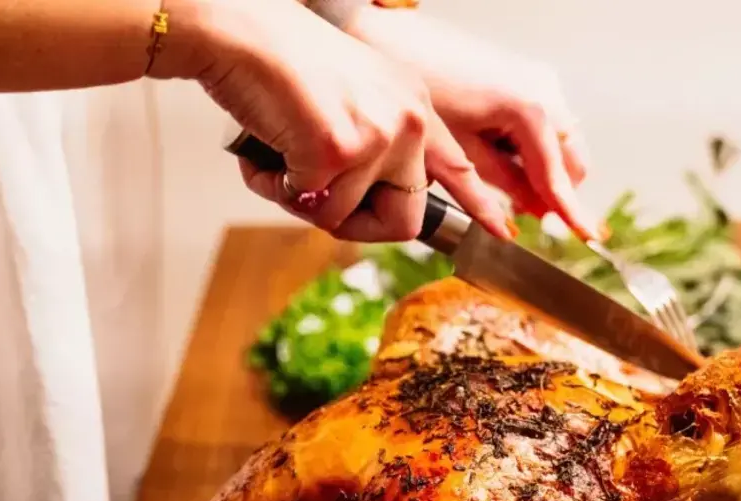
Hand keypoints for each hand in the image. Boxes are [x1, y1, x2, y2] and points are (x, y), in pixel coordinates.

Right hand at [158, 0, 509, 241]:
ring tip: (278, 152)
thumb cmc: (280, 65)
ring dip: (301, 199)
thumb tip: (364, 207)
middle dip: (351, 222)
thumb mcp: (352, 102)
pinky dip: (277, 188)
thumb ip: (374, 150)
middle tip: (311, 193)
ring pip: (344, 218)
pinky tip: (265, 150)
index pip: (457, 166)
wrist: (238, 29)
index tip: (502, 231)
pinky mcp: (341, 149)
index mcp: (413, 105)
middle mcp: (407, 119)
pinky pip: (311, 206)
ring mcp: (379, 135)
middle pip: (403, 220)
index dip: (478, 204)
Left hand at [349, 7, 594, 237]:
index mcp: (531, 110)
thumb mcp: (461, 153)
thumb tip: (533, 211)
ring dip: (543, 172)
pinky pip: (547, 126)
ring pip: (562, 144)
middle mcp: (545, 91)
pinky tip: (503, 158)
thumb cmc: (423, 93)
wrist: (398, 43)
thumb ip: (503, 186)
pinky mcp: (528, 79)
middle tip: (525, 215)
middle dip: (555, 192)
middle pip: (572, 160)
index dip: (571, 211)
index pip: (558, 176)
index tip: (589, 236)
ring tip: (506, 187)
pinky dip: (533, 150)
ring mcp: (540, 81)